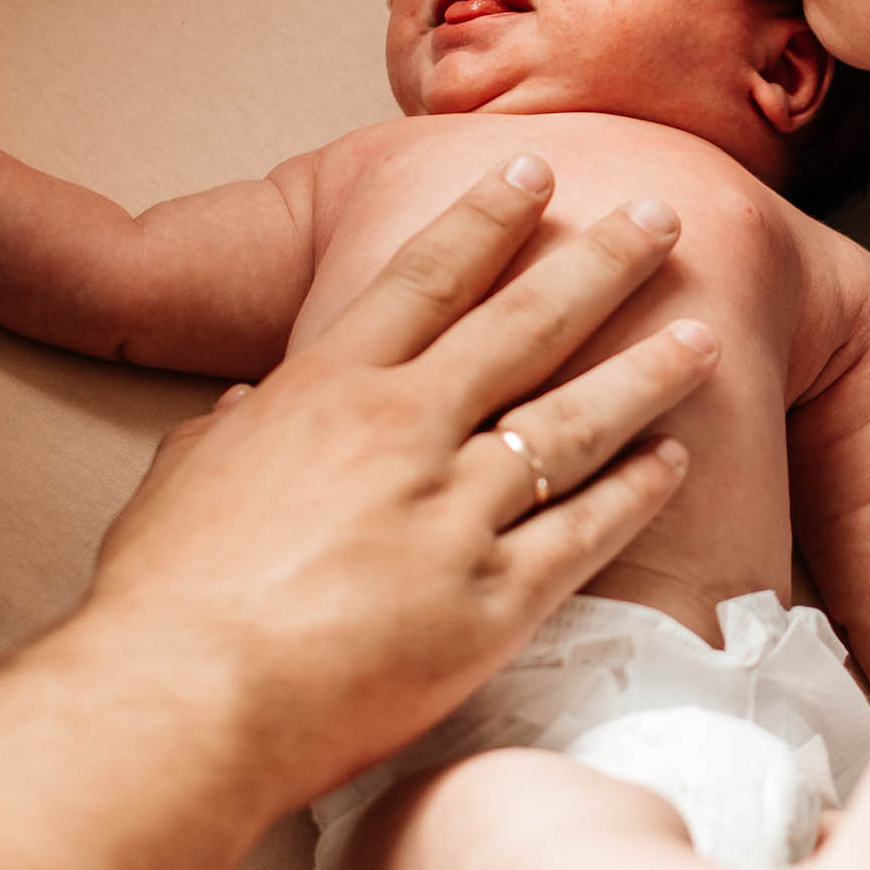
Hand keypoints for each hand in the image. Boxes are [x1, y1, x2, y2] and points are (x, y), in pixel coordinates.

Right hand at [88, 156, 709, 813]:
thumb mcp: (181, 482)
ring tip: (704, 336)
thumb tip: (243, 406)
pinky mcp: (491, 601)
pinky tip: (673, 462)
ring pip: (574, 422)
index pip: (425, 278)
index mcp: (326, 391)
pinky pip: (584, 534)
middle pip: (524, 325)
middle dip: (601, 263)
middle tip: (662, 216)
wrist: (182, 699)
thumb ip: (225, 433)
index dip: (486, 218)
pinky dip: (634, 494)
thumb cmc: (164, 597)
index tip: (535, 170)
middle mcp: (403, 431)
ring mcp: (454, 513)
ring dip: (646, 372)